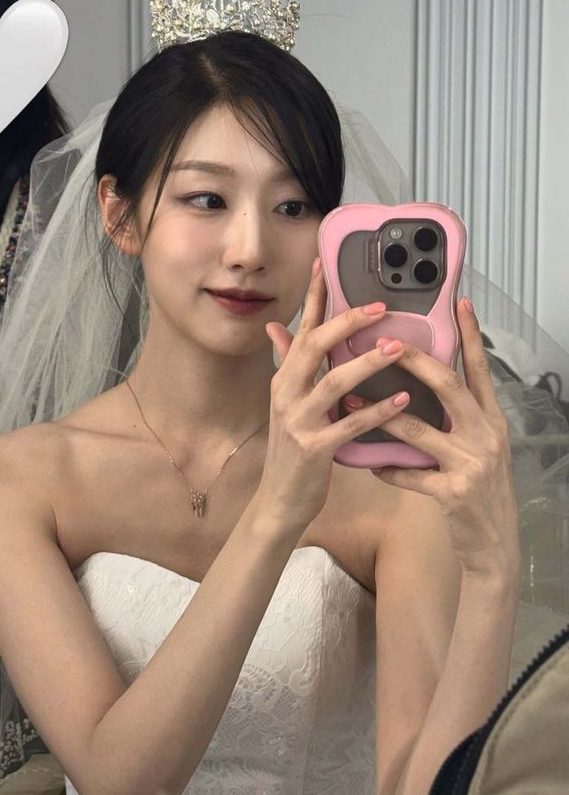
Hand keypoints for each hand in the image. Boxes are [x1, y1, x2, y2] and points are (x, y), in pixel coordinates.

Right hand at [260, 256, 411, 532]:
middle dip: (346, 323)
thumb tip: (277, 328)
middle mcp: (286, 394)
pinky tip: (403, 399)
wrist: (280, 500)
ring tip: (398, 347)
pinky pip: (349, 425)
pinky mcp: (314, 449)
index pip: (300, 330)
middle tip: (380, 307)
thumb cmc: (292, 450)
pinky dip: (377, 411)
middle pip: (314, 347)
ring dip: (367, 362)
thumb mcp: (285, 403)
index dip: (312, 297)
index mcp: (284, 380)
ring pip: (333, 383)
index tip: (324, 265)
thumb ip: (287, 364)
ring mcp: (298, 422)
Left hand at [354, 298, 519, 578]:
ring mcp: (471, 463)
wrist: (495, 543)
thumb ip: (457, 418)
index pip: (479, 369)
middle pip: (449, 388)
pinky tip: (370, 465)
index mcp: (490, 419)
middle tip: (387, 343)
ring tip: (350, 401)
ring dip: (382, 415)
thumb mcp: (479, 447)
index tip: (459, 303)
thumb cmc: (479, 488)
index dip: (471, 335)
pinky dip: (388, 469)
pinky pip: (411, 475)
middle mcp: (486, 435)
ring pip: (421, 430)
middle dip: (416, 363)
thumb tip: (423, 388)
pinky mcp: (454, 493)